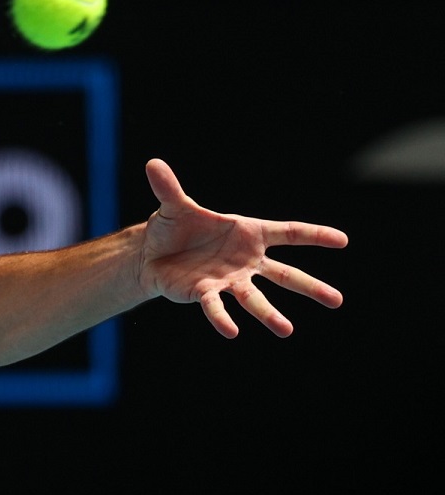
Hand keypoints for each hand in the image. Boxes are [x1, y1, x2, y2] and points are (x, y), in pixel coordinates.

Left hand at [139, 159, 346, 337]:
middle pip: (284, 275)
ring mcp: (228, 279)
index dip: (314, 235)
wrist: (152, 253)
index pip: (287, 233)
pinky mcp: (206, 293)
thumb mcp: (173, 206)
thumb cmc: (174, 227)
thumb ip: (168, 187)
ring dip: (269, 314)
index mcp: (247, 233)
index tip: (342, 240)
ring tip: (286, 330)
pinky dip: (222, 318)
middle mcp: (245, 260)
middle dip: (310, 287)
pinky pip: (216, 307)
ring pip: (254, 298)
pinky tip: (231, 331)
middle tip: (337, 300)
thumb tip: (153, 163)